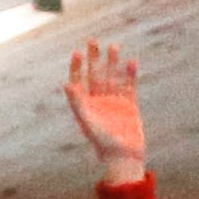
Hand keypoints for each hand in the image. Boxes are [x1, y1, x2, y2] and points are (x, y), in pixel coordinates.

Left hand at [62, 39, 147, 184]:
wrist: (123, 157)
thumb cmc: (102, 143)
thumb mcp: (88, 121)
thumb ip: (77, 102)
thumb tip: (66, 84)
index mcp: (85, 106)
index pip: (79, 82)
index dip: (77, 68)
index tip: (77, 53)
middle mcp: (98, 102)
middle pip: (95, 75)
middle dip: (94, 59)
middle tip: (93, 41)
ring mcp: (114, 102)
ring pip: (113, 77)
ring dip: (112, 63)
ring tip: (114, 46)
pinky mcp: (129, 105)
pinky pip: (129, 86)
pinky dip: (130, 74)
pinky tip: (131, 62)